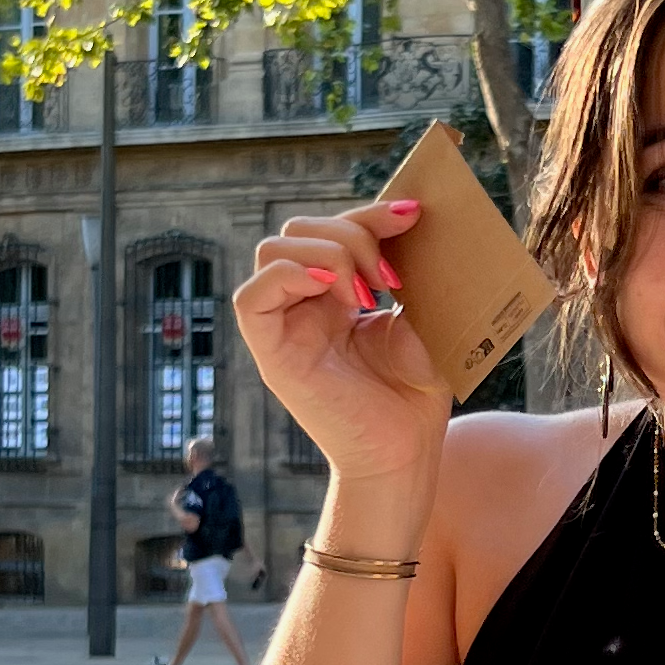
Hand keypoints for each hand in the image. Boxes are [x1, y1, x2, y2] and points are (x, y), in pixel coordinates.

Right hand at [231, 193, 451, 501]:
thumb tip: (406, 213)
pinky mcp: (272, 354)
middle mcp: (301, 306)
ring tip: (368, 291)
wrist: (406, 452)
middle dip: (350, 233)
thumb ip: (399, 271)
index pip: (329, 228)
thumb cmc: (413, 396)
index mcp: (331, 295)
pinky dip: (290, 277)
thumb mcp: (414, 317)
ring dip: (328, 253)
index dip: (367, 213)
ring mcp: (283, 328)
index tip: (412, 216)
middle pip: (298, 229)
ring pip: (273, 249)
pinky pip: (250, 297)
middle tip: (389, 276)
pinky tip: (337, 293)